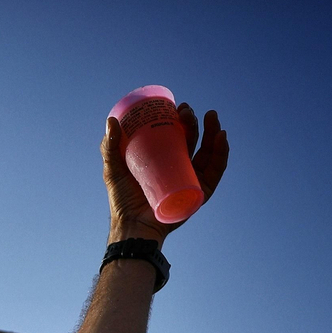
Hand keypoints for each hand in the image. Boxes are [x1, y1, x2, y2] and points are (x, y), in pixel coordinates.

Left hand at [103, 103, 228, 243]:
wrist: (131, 225)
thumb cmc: (122, 200)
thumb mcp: (114, 169)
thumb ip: (110, 147)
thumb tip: (111, 121)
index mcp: (164, 161)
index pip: (177, 136)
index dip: (181, 120)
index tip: (178, 107)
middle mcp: (180, 168)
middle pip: (193, 141)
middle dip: (194, 122)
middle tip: (187, 111)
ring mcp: (191, 180)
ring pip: (207, 152)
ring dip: (212, 131)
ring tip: (210, 117)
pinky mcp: (199, 193)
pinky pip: (215, 171)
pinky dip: (221, 154)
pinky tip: (221, 137)